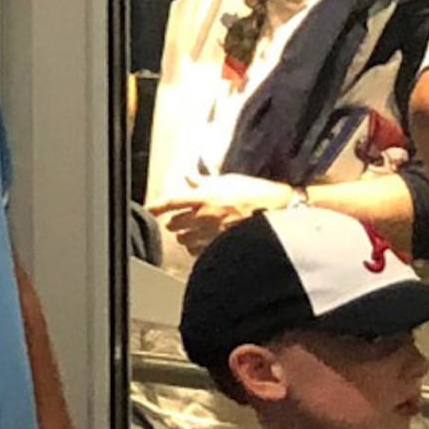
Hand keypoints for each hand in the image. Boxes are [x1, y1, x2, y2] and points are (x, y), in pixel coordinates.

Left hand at [156, 178, 293, 255]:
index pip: (171, 202)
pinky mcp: (222, 246)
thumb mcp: (228, 181)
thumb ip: (204, 181)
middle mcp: (205, 217)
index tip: (149, 209)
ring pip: (184, 240)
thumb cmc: (255, 193)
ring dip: (185, 236)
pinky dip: (197, 248)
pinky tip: (203, 243)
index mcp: (204, 198)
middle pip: (174, 224)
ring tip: (193, 232)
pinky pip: (199, 252)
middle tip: (180, 219)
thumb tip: (189, 176)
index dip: (156, 206)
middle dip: (174, 222)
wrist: (280, 211)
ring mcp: (213, 234)